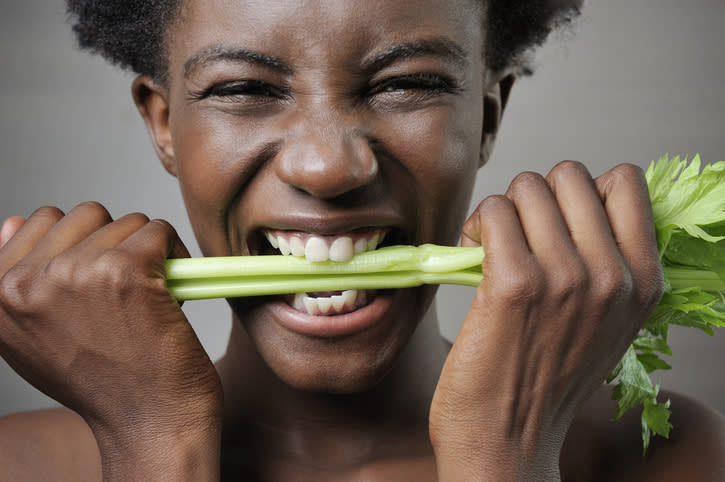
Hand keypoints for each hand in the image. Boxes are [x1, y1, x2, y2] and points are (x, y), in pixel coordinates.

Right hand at [0, 203, 221, 478]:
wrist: (149, 423)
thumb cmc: (104, 383)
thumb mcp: (36, 338)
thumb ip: (21, 282)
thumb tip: (13, 222)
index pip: (38, 222)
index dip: (81, 244)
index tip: (98, 279)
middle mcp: (26, 282)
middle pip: (86, 214)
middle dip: (116, 244)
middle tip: (129, 290)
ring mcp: (74, 273)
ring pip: (127, 222)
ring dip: (148, 252)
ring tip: (148, 298)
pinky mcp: (123, 270)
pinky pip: (160, 230)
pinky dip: (177, 255)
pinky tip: (172, 293)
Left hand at [429, 162, 663, 480]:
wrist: (507, 438)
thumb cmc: (545, 378)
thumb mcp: (605, 323)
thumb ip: (607, 264)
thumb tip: (576, 202)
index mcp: (642, 281)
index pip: (624, 181)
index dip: (581, 192)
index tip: (557, 224)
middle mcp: (611, 276)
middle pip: (568, 175)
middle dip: (535, 198)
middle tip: (517, 237)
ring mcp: (564, 277)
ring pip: (526, 187)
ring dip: (500, 212)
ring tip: (491, 250)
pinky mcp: (513, 284)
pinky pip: (491, 211)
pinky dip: (475, 226)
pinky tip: (472, 258)